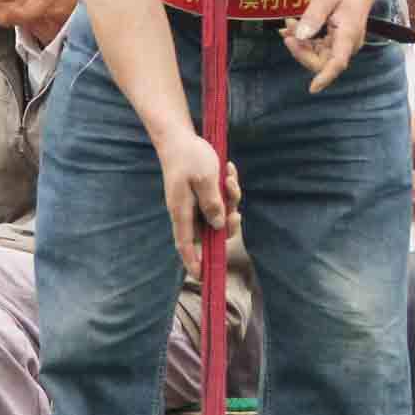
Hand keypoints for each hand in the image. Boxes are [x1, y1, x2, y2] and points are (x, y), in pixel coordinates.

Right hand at [160, 130, 242, 281]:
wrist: (178, 137)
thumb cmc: (189, 156)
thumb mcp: (205, 179)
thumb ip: (212, 204)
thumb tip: (219, 226)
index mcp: (182, 211)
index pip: (186, 245)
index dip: (193, 262)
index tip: (202, 277)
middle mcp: (187, 211)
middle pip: (210, 232)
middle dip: (228, 223)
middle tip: (236, 211)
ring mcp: (194, 202)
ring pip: (218, 214)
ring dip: (230, 199)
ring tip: (229, 177)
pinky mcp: (201, 193)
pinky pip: (219, 199)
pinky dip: (227, 188)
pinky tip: (228, 170)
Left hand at [283, 0, 376, 93]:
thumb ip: (313, 17)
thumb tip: (300, 36)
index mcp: (347, 35)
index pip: (337, 62)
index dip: (324, 77)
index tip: (312, 88)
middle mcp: (347, 45)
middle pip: (321, 62)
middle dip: (301, 51)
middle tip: (287, 31)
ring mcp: (342, 45)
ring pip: (317, 56)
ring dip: (301, 44)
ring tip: (289, 23)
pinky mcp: (337, 42)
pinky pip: (318, 48)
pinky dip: (305, 39)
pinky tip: (295, 26)